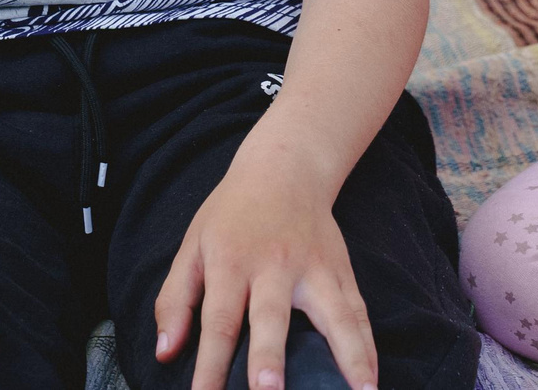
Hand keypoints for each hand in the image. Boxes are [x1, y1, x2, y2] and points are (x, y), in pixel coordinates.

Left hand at [155, 145, 378, 389]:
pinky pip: (359, 313)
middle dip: (270, 358)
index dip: (210, 367)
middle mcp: (275, 266)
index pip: (218, 322)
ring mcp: (315, 269)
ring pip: (333, 316)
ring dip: (347, 357)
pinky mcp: (342, 271)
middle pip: (271, 318)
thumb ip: (174, 300)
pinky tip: (371, 381)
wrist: (284, 168)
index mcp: (231, 263)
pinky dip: (369, 348)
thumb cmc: (231, 215)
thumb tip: (165, 353)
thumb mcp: (192, 246)